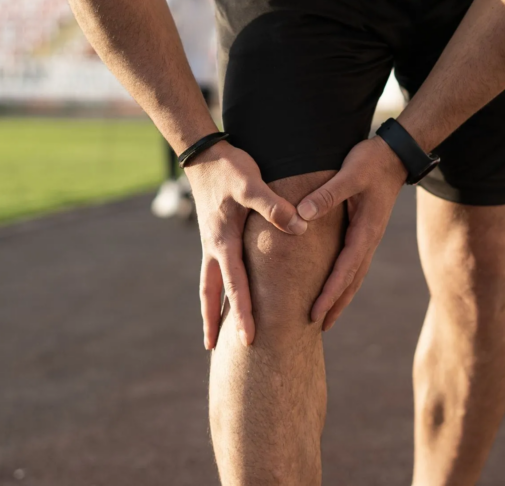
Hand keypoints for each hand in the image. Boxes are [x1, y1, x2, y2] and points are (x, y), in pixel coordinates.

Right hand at [185, 141, 306, 349]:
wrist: (204, 154)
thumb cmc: (231, 168)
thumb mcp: (252, 184)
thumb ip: (274, 207)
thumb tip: (299, 226)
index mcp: (223, 241)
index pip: (234, 284)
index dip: (242, 311)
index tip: (247, 338)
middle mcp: (213, 248)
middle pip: (212, 293)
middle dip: (215, 321)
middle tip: (215, 351)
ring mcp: (211, 243)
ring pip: (207, 285)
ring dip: (209, 310)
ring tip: (210, 337)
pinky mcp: (215, 236)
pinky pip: (214, 271)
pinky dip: (215, 290)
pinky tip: (221, 299)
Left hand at [296, 136, 406, 330]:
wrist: (395, 155)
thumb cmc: (372, 162)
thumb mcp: (349, 173)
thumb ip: (327, 194)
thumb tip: (301, 214)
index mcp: (366, 231)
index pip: (345, 270)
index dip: (329, 293)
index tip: (315, 312)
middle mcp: (369, 239)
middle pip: (352, 281)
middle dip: (336, 304)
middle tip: (318, 326)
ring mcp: (368, 237)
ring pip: (354, 275)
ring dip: (341, 297)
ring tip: (326, 317)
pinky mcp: (364, 231)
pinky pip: (353, 263)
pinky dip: (344, 280)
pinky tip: (334, 286)